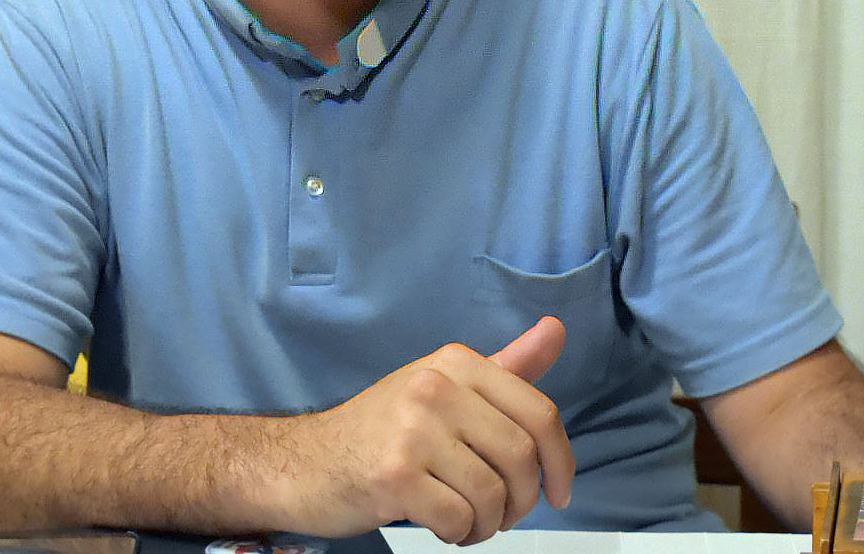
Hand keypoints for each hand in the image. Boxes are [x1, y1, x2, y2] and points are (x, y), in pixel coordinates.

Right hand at [283, 316, 574, 544]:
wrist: (303, 462)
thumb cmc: (382, 430)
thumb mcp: (445, 385)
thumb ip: (506, 366)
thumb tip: (556, 330)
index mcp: (456, 363)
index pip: (539, 413)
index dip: (560, 461)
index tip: (558, 492)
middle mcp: (434, 387)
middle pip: (520, 458)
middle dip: (521, 500)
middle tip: (502, 514)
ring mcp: (411, 430)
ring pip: (491, 494)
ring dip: (489, 523)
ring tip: (468, 521)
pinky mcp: (392, 476)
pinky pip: (458, 519)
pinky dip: (460, 534)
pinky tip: (442, 527)